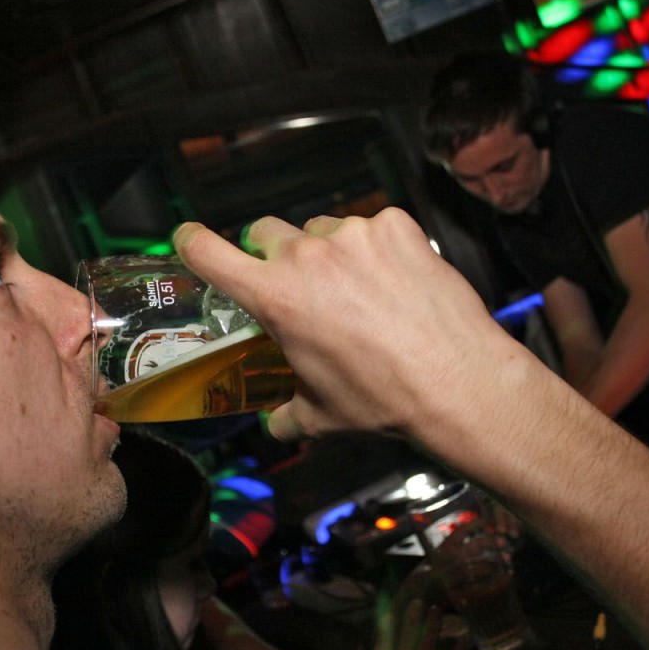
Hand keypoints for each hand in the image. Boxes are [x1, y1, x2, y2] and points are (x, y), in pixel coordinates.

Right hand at [172, 210, 516, 443]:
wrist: (457, 382)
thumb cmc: (382, 400)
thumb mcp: (319, 416)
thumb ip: (285, 414)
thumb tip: (274, 423)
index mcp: (274, 297)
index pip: (207, 251)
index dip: (192, 243)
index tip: (191, 241)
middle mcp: (307, 256)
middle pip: (265, 232)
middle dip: (273, 256)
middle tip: (298, 287)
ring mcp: (353, 235)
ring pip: (322, 232)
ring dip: (329, 255)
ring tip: (360, 293)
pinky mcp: (395, 226)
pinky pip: (371, 229)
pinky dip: (377, 250)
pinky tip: (396, 283)